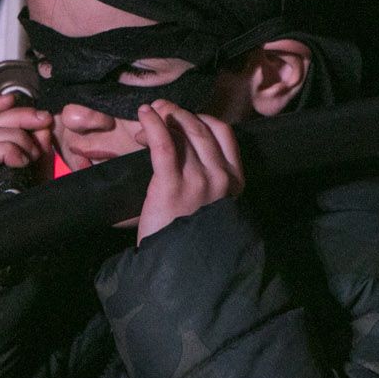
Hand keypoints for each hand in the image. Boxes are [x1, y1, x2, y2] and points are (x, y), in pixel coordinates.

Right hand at [0, 93, 52, 217]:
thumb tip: (43, 123)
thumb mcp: (37, 172)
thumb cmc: (25, 214)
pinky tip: (22, 161)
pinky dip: (7, 150)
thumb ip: (39, 147)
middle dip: (18, 115)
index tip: (17, 97)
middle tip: (43, 120)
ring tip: (33, 155)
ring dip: (17, 137)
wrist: (16, 253)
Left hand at [134, 100, 243, 243]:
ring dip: (164, 117)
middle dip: (179, 114)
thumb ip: (207, 176)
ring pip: (183, 133)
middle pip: (200, 128)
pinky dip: (152, 124)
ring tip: (150, 113)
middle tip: (160, 110)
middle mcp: (221, 177)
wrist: (176, 267)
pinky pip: (163, 143)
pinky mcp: (172, 185)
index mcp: (234, 181)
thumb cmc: (189, 235)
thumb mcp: (211, 204)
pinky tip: (144, 115)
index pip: (224, 133)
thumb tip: (184, 144)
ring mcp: (198, 180)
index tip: (183, 119)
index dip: (201, 118)